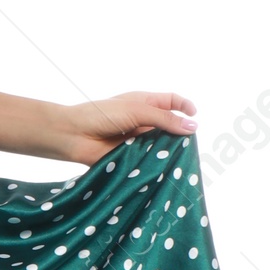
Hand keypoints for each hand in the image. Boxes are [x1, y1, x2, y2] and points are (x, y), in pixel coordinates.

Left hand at [56, 90, 197, 166]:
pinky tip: (165, 167)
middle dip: (180, 134)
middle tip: (189, 143)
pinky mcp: (131, 156)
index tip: (194, 116)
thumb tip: (193, 126)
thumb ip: (165, 119)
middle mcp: (142, 121)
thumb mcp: (137, 111)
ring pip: (161, 145)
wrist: (74, 135)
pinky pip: (149, 160)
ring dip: (169, 150)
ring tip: (179, 156)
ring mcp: (137, 139)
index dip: (185, 107)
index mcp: (144, 103)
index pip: (171, 102)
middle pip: (169, 126)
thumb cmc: (101, 115)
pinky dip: (157, 163)